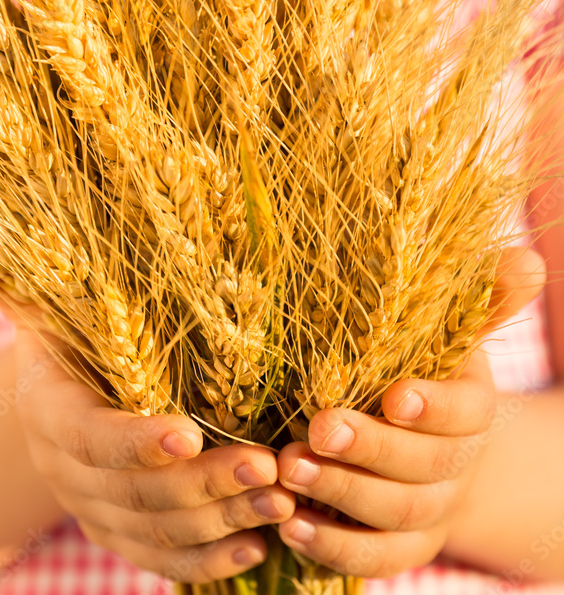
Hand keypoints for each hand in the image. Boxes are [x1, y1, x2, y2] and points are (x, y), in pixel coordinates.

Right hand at [0, 236, 295, 583]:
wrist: (67, 392)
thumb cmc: (69, 334)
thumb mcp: (43, 304)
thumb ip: (6, 278)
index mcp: (51, 412)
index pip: (89, 437)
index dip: (133, 440)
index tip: (189, 432)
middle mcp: (68, 470)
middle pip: (134, 492)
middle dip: (202, 482)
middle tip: (265, 465)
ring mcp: (96, 508)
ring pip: (157, 529)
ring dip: (221, 520)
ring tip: (280, 499)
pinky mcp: (124, 532)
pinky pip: (162, 561)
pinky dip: (208, 564)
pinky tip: (256, 546)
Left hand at [277, 246, 545, 577]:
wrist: (435, 442)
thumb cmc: (429, 367)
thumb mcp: (452, 330)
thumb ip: (481, 297)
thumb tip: (525, 258)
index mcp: (471, 407)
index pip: (464, 413)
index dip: (434, 408)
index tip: (394, 396)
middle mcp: (456, 464)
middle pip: (422, 468)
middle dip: (369, 450)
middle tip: (316, 428)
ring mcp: (431, 510)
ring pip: (394, 514)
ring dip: (341, 494)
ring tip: (289, 468)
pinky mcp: (400, 544)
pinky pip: (374, 556)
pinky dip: (334, 547)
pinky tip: (292, 524)